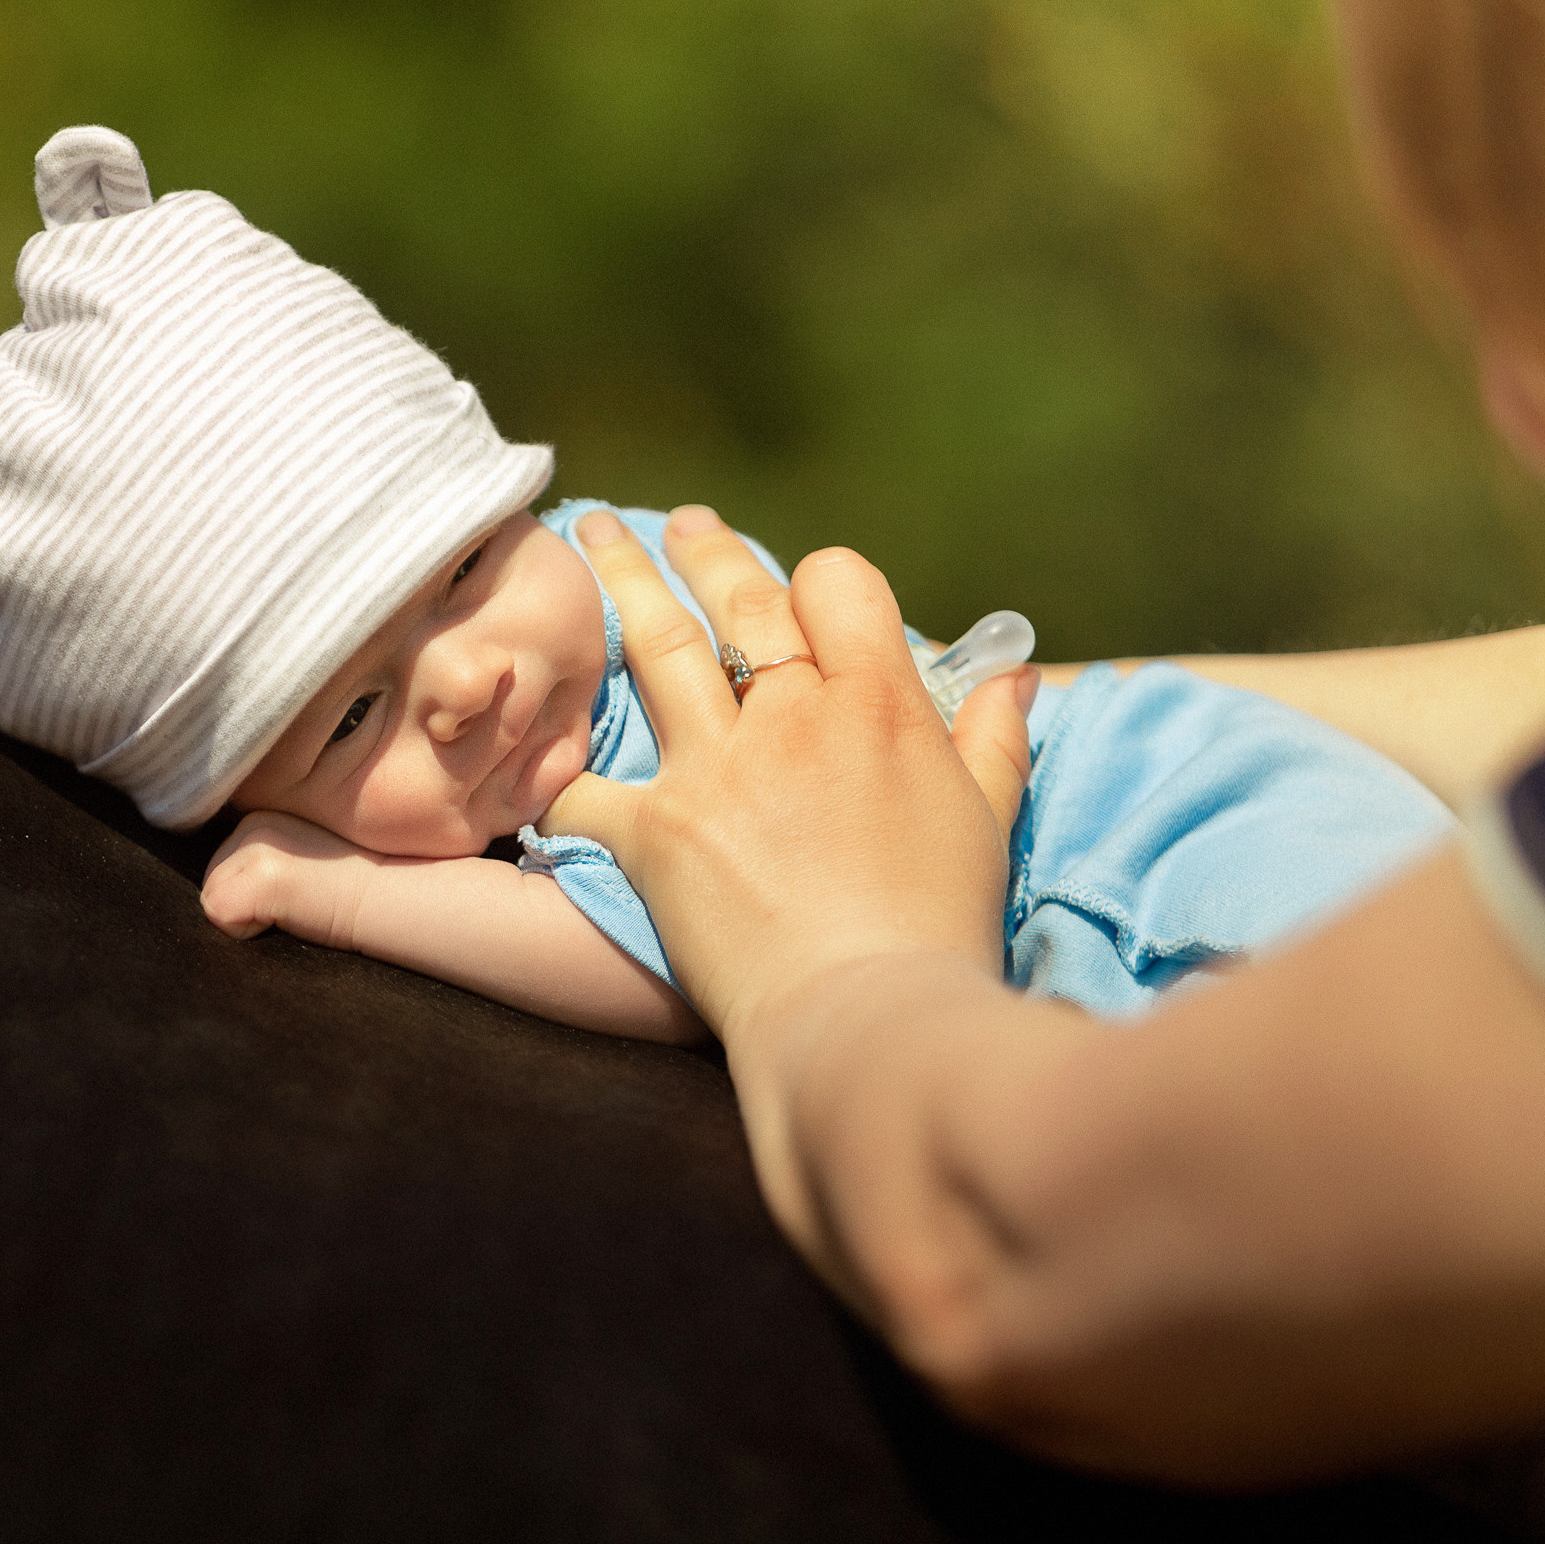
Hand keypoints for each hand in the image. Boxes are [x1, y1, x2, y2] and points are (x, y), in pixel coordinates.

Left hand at [201, 809, 380, 945]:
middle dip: (246, 905)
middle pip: (212, 884)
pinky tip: (296, 914)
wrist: (392, 896)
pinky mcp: (262, 874)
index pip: (221, 871)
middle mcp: (254, 819)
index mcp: (262, 816)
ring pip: (213, 901)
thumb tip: (221, 895)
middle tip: (300, 902)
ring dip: (252, 917)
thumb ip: (261, 865)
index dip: (253, 896)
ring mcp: (256, 843)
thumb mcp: (300, 865)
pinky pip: (222, 918)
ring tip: (300, 906)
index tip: (298, 893)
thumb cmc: (352, 892)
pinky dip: (253, 933)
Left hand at [540, 506, 1037, 1040]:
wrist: (869, 1019)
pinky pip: (584, 784)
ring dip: (622, 578)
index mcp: (879, 705)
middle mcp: (794, 717)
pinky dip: (556, 768)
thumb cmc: (939, 929)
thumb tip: (1016, 677)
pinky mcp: (654, 829)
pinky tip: (528, 739)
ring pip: (655, 643)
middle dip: (705, 550)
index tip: (798, 592)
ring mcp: (716, 767)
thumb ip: (992, 742)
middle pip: (739, 601)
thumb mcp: (986, 824)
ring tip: (595, 531)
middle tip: (678, 523)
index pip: (836, 585)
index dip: (816, 581)